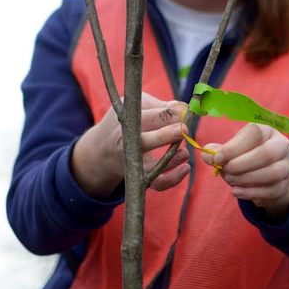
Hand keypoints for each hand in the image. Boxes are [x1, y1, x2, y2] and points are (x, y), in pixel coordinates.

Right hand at [70, 93, 189, 198]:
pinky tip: (185, 168)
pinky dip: (172, 179)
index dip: (171, 113)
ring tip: (185, 152)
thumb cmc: (125, 121)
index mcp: (128, 121)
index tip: (186, 110)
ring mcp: (134, 161)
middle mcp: (128, 142)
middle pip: (145, 141)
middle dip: (165, 135)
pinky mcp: (140, 175)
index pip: (150, 116)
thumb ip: (158, 106)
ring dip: (171, 161)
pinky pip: (156, 183)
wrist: (102, 148)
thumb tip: (181, 108)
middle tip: (184, 128)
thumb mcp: (135, 106)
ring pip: (151, 168)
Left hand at [201, 123, 288, 221]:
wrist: (269, 177)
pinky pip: (270, 190)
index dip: (234, 146)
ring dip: (246, 179)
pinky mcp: (285, 185)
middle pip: (266, 153)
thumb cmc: (247, 157)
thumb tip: (207, 154)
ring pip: (272, 173)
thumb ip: (219, 151)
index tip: (217, 158)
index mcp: (267, 131)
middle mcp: (281, 145)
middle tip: (224, 171)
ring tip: (230, 180)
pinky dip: (250, 193)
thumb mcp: (234, 149)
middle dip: (241, 164)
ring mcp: (287, 166)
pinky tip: (236, 191)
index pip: (255, 133)